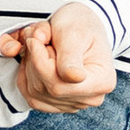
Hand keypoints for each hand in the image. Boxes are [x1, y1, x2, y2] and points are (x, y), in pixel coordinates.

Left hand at [0, 0, 117, 111]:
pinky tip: (34, 60)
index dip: (40, 62)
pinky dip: (26, 78)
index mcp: (102, 81)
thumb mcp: (74, 32)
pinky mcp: (59, 105)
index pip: (59, 84)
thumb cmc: (80, 24)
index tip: (34, 39)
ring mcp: (74, 104)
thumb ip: (70, 55)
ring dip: (29, 67)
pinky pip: (33, 98)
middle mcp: (91, 98)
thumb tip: (73, 77)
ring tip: (39, 46)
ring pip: (36, 94)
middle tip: (37, 38)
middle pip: (46, 89)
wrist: (82, 25)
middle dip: (34, 62)